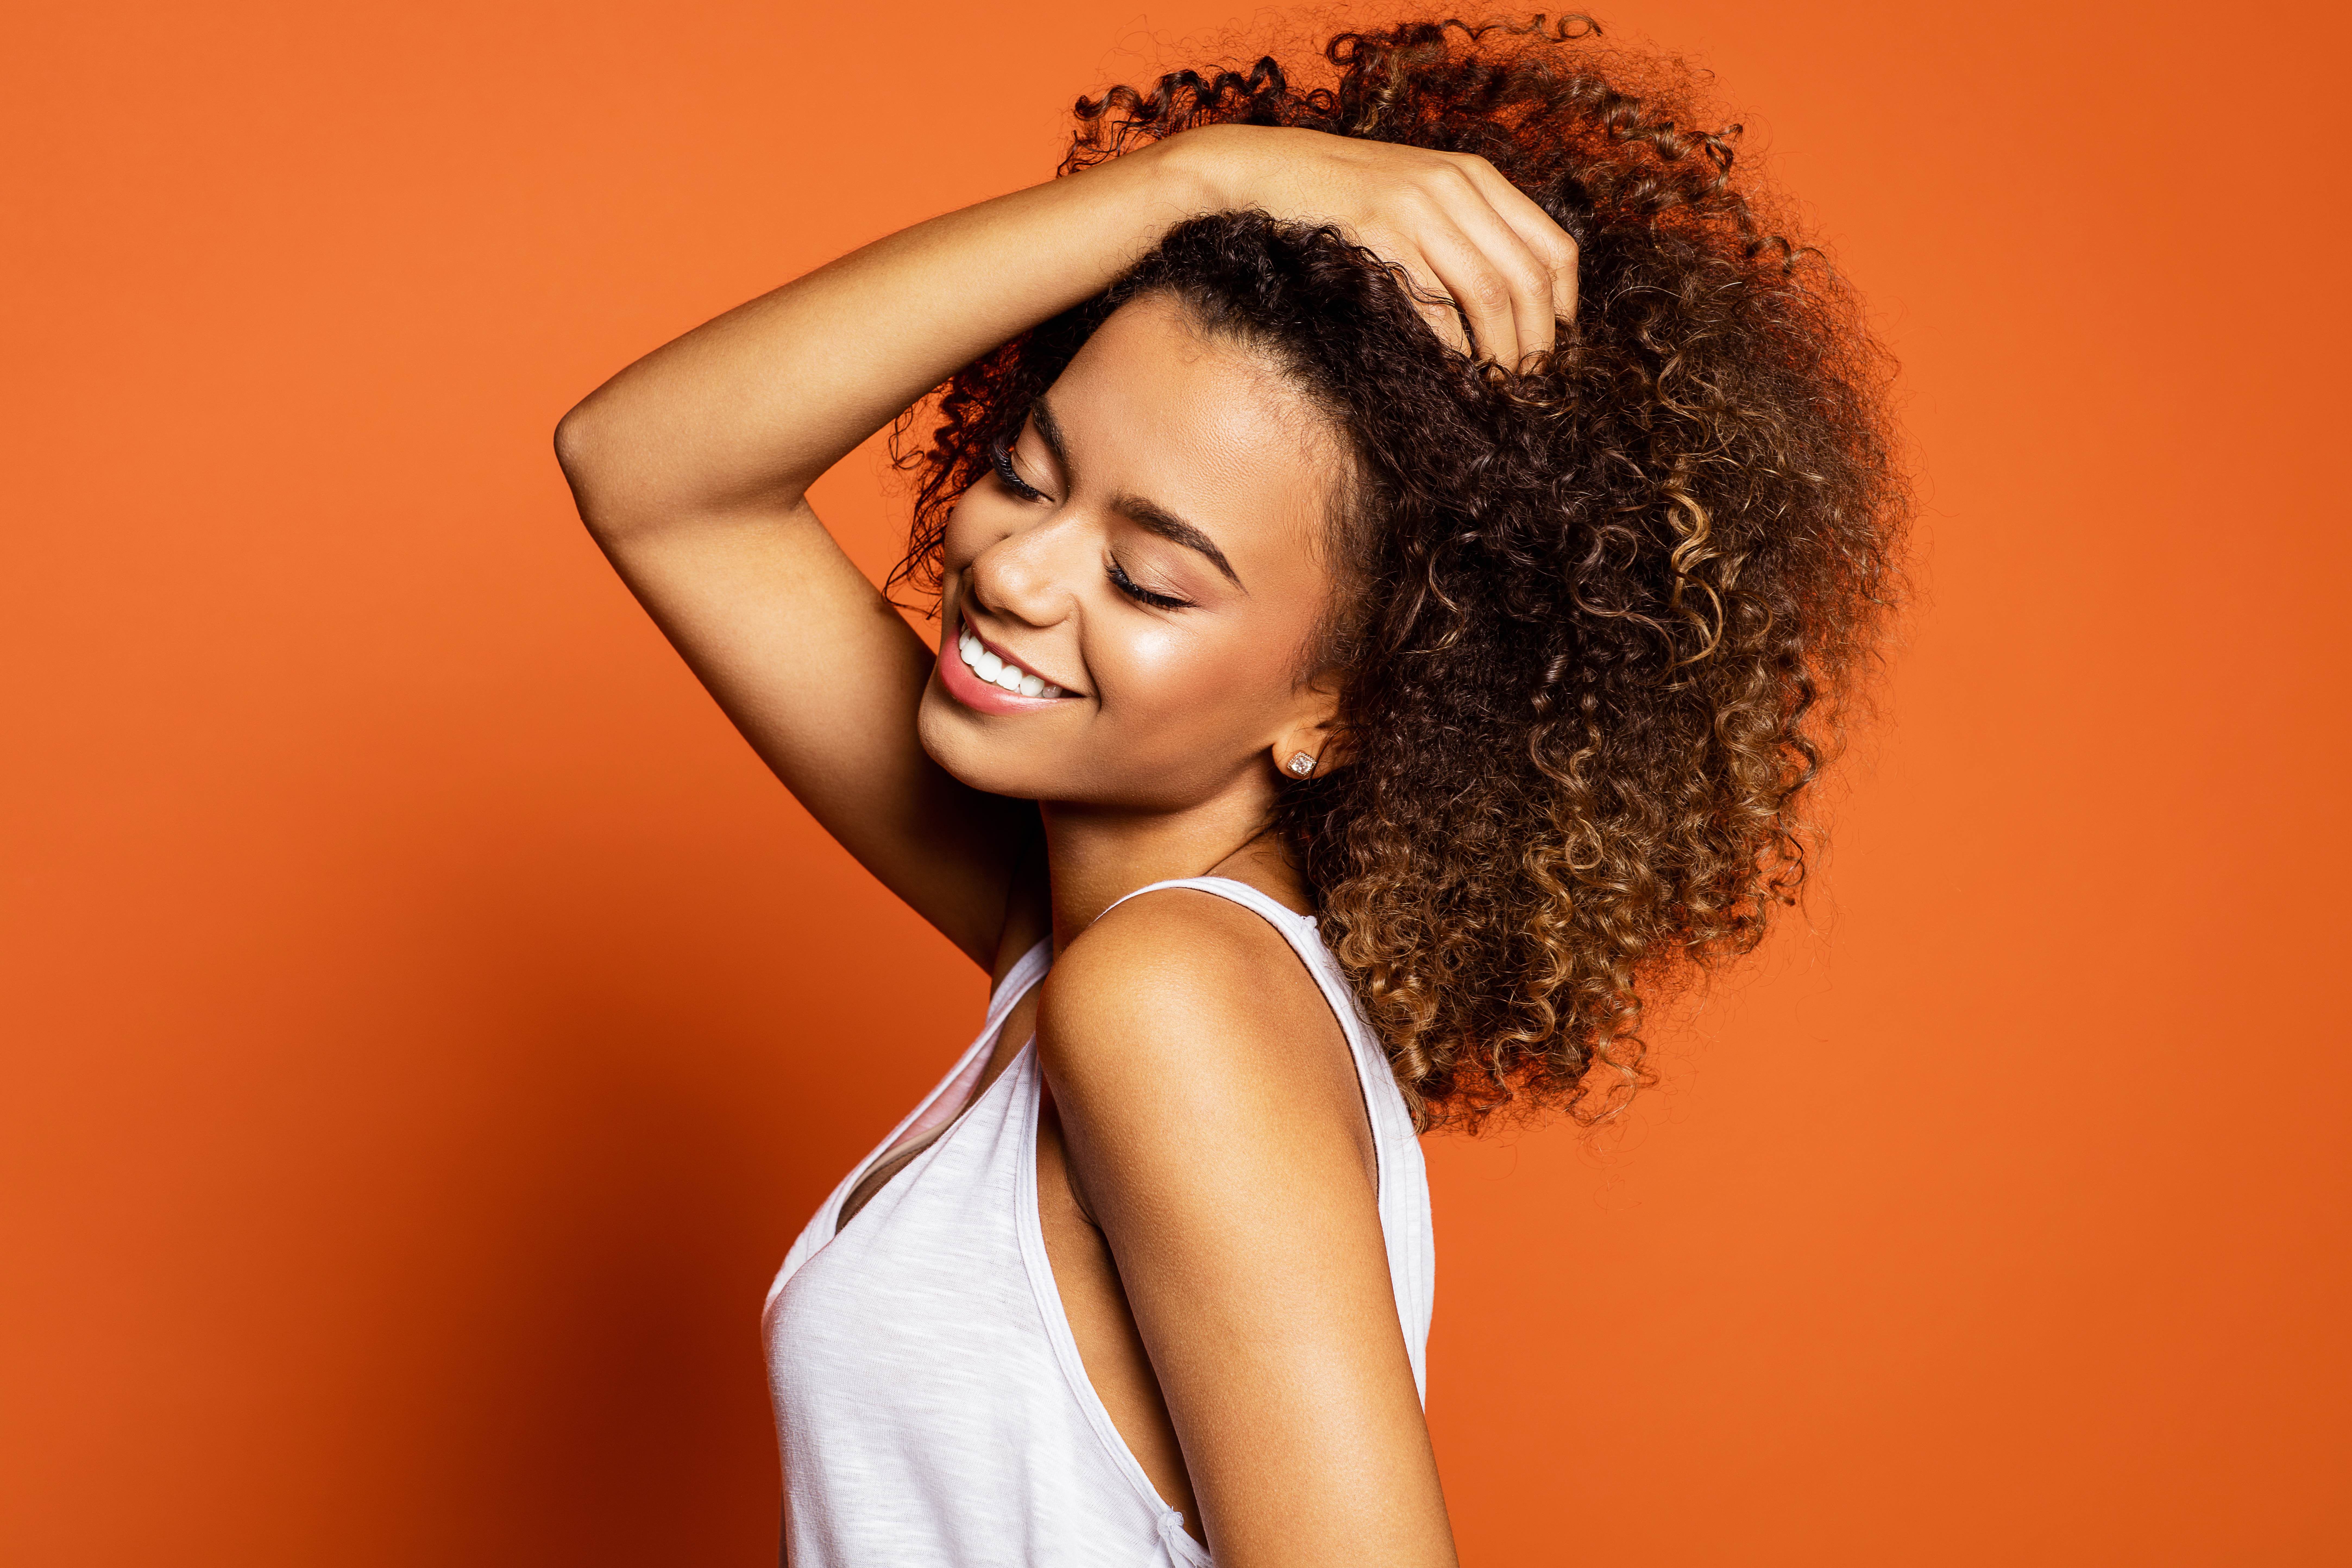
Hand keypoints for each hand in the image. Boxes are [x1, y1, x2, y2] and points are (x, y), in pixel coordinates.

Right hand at [1166, 123, 1579, 368]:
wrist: (1267, 169)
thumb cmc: (1342, 193)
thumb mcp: (1417, 192)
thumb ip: (1464, 228)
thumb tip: (1509, 300)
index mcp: (1474, 176)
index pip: (1553, 248)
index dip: (1565, 307)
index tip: (1555, 346)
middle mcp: (1455, 187)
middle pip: (1528, 279)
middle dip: (1538, 343)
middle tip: (1529, 385)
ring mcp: (1416, 208)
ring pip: (1490, 294)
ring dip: (1500, 353)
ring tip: (1497, 387)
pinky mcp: (1379, 235)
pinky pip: (1432, 305)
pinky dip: (1450, 348)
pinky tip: (1450, 373)